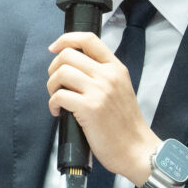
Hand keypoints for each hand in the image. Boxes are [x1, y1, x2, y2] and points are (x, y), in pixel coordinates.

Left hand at [46, 31, 158, 186]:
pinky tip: (58, 112)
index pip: (88, 39)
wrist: (135, 148)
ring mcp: (99, 91)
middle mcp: (108, 75)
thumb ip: (102, 74)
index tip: (54, 48)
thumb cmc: (124, 123)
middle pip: (68, 55)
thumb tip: (73, 66)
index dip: (66, 39)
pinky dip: (52, 104)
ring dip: (51, 86)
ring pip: (60, 73)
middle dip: (53, 68)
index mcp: (115, 68)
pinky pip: (59, 96)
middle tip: (56, 84)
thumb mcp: (120, 88)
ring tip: (57, 99)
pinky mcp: (89, 108)